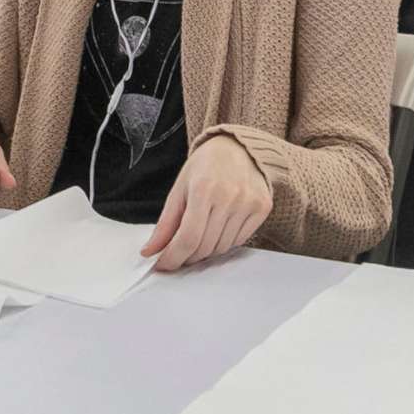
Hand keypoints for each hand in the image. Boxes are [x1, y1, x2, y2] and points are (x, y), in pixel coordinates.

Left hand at [142, 135, 272, 271]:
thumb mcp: (180, 188)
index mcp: (203, 188)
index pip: (187, 238)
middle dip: (187, 256)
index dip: (173, 257)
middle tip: (178, 253)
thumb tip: (150, 251)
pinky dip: (224, 244)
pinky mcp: (262, 208)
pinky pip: (239, 242)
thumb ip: (166, 223)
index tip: (163, 265)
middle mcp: (229, 196)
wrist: (239, 148)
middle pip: (205, 247)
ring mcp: (248, 203)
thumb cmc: (206, 166)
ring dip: (205, 252)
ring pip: (222, 248)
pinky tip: (217, 231)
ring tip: (198, 239)